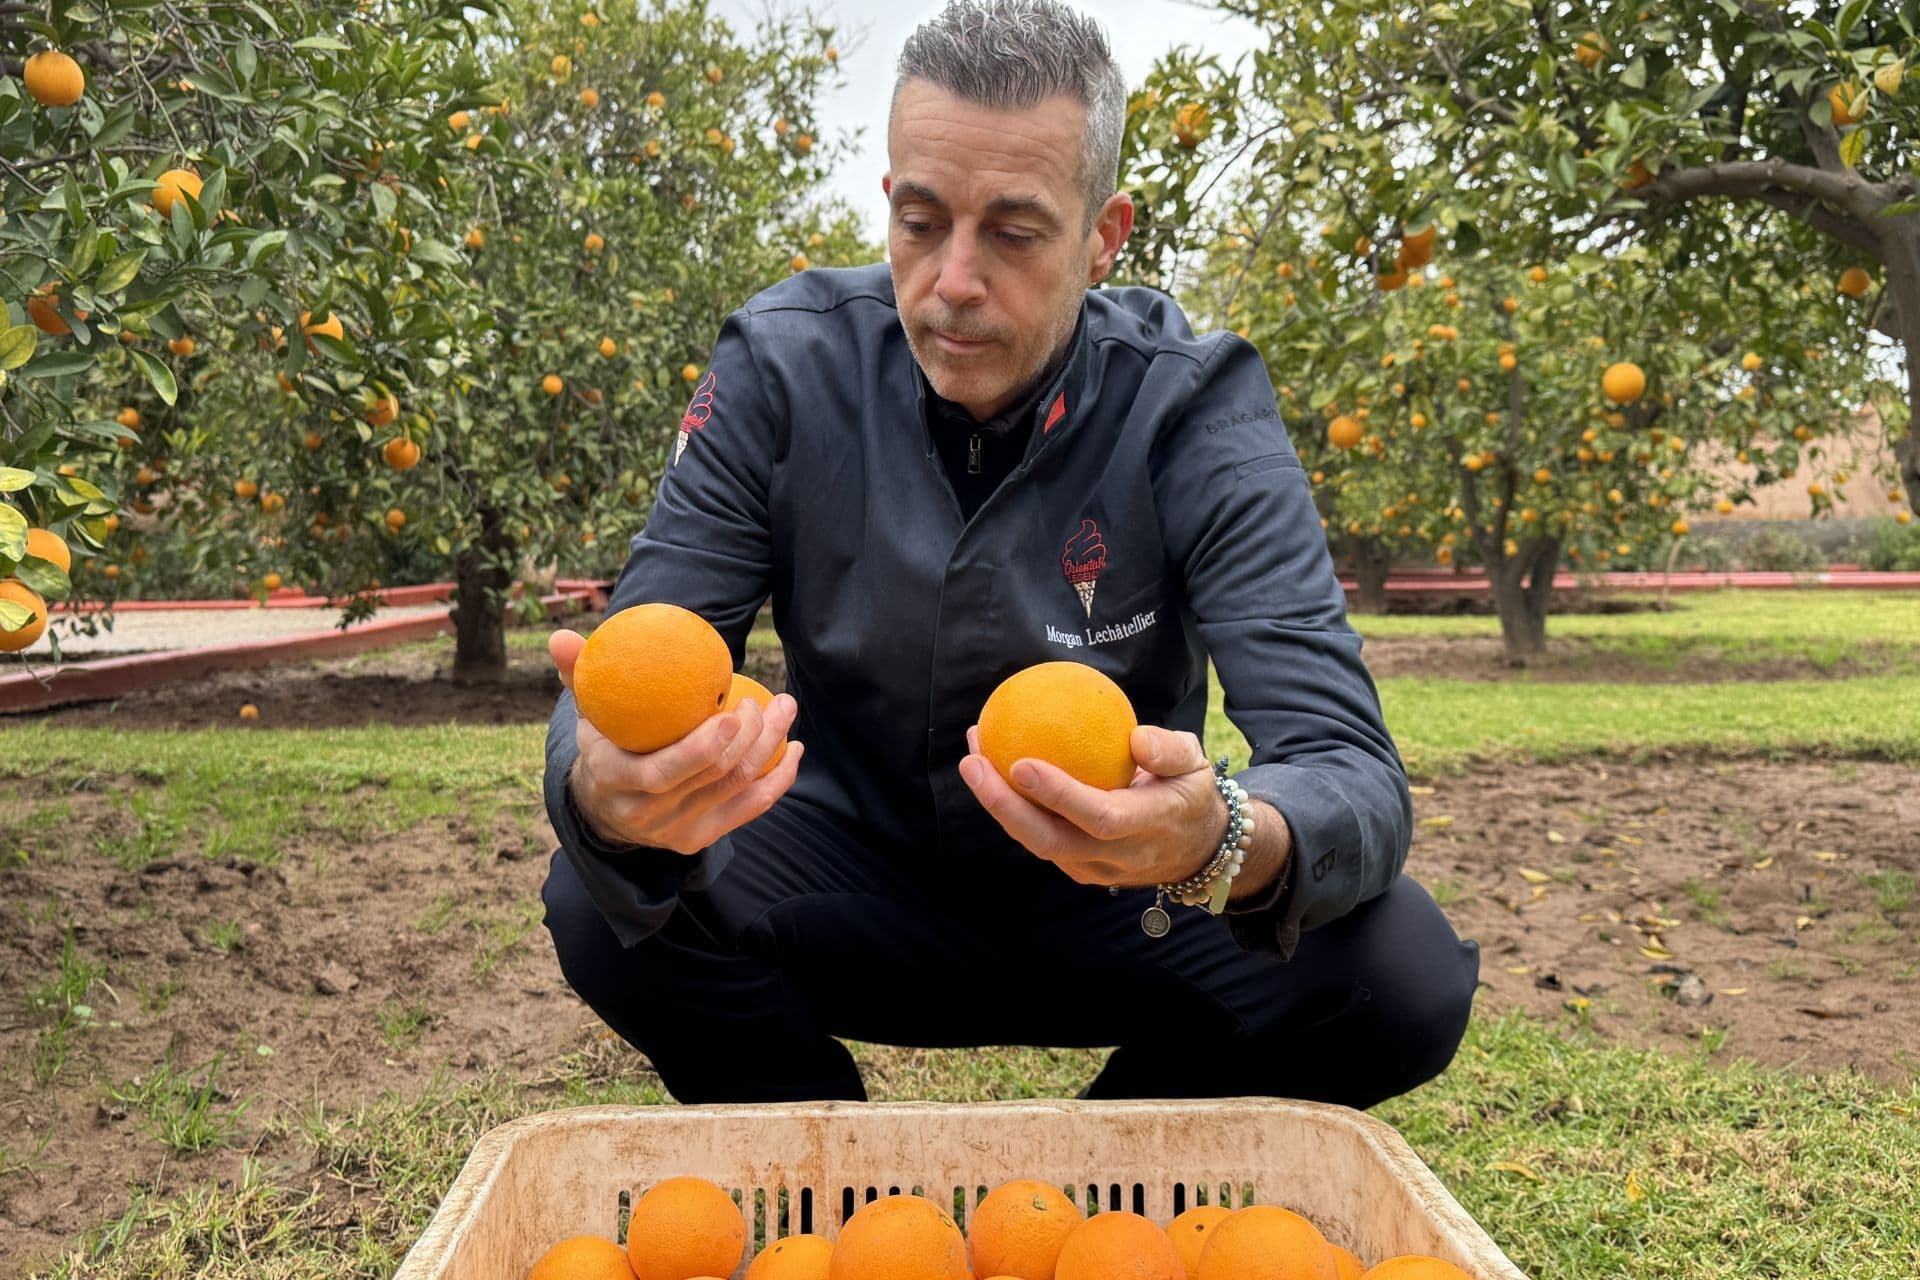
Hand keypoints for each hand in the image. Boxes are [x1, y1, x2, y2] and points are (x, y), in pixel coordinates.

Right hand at [549, 628, 802, 853]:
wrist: (604, 808)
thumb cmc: (603, 744)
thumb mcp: (586, 713)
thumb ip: (578, 675)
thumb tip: (562, 638)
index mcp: (615, 780)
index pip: (663, 772)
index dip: (704, 747)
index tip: (734, 710)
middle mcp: (647, 814)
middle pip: (713, 776)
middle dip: (751, 735)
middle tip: (767, 699)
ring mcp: (677, 831)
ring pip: (737, 788)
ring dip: (771, 747)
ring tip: (785, 708)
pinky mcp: (702, 838)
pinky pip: (750, 808)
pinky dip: (779, 779)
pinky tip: (794, 749)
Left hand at [958, 722, 1225, 887]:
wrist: (1195, 848)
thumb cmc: (1189, 792)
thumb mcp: (1197, 763)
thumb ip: (1170, 750)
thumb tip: (1136, 737)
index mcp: (1148, 825)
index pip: (1098, 817)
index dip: (1058, 795)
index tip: (1021, 763)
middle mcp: (1116, 855)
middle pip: (1050, 840)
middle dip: (1004, 807)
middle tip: (973, 762)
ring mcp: (1093, 868)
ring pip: (1037, 843)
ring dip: (998, 805)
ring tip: (972, 758)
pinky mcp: (1077, 867)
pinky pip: (1038, 837)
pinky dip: (1011, 807)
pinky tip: (991, 766)